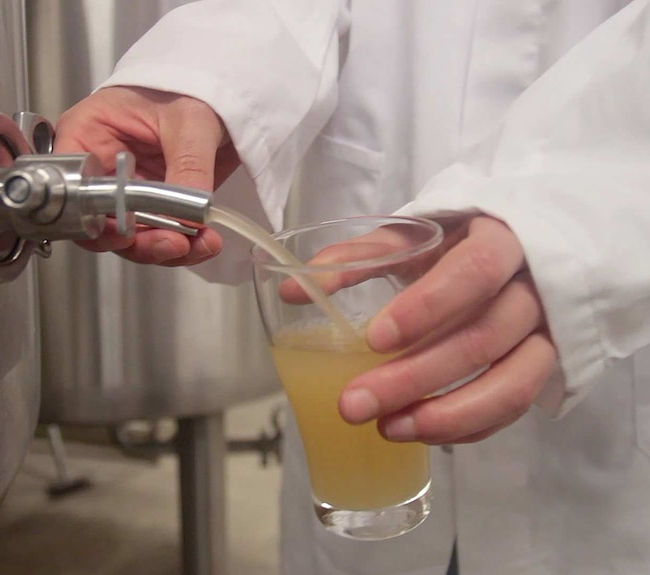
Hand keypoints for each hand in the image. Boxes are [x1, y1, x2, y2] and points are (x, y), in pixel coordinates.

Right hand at [55, 86, 239, 265]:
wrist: (226, 87)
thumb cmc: (190, 81)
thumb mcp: (189, 120)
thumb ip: (188, 168)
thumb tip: (188, 216)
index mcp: (87, 136)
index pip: (72, 189)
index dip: (94, 218)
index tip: (125, 231)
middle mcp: (103, 168)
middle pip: (101, 224)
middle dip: (139, 241)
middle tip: (171, 243)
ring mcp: (130, 189)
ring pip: (133, 238)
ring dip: (166, 248)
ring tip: (198, 243)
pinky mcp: (157, 203)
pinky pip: (161, 235)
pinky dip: (184, 245)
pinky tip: (204, 241)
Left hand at [337, 216, 556, 443]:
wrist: (520, 253)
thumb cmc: (455, 244)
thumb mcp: (411, 238)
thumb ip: (355, 258)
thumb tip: (291, 289)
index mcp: (501, 240)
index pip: (474, 272)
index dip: (427, 308)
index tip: (374, 338)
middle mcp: (534, 288)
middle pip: (482, 339)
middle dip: (413, 378)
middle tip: (352, 404)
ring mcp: (548, 333)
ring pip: (509, 385)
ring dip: (444, 415)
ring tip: (385, 429)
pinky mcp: (548, 368)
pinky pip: (514, 408)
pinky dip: (467, 427)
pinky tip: (417, 430)